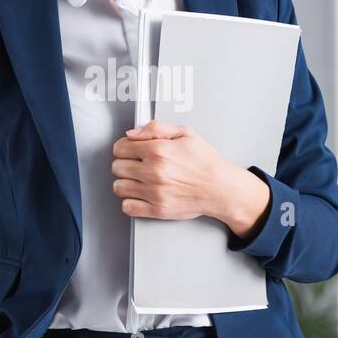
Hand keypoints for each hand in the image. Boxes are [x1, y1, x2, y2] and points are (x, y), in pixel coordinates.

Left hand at [111, 120, 270, 238]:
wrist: (221, 188)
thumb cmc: (206, 162)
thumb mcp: (185, 133)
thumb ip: (156, 128)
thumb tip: (132, 133)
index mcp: (159, 150)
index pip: (120, 148)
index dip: (124, 147)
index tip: (130, 150)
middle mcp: (154, 172)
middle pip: (117, 167)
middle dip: (124, 163)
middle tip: (136, 164)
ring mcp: (154, 192)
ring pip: (118, 187)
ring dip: (125, 182)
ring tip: (138, 179)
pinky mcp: (157, 210)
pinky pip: (127, 207)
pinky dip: (130, 201)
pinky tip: (140, 194)